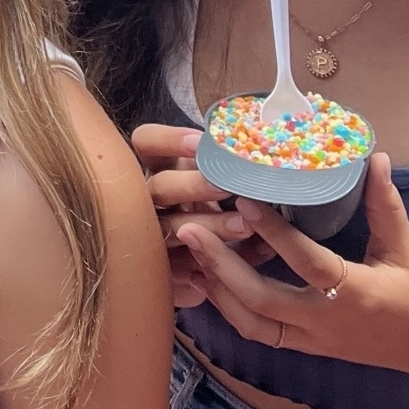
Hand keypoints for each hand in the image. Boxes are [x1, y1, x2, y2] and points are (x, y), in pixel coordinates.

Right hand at [132, 123, 269, 307]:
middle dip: (192, 185)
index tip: (200, 142)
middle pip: (159, 187)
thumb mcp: (214, 179)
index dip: (168, 140)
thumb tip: (263, 156)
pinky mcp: (166, 267)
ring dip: (208, 225)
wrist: (202, 259)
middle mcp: (148, 198)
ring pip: (171, 228)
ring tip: (244, 226)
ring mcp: (154, 234)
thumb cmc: (218, 204)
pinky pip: (184, 267)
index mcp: (159, 166)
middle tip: (226, 186)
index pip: (146, 142)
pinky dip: (215, 263)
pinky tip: (249, 257)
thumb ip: (226, 168)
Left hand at [179, 153, 408, 380]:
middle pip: (261, 300)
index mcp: (357, 294)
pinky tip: (209, 279)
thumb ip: (385, 204)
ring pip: (251, 322)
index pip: (306, 262)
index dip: (271, 233)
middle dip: (220, 265)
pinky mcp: (307, 347)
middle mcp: (327, 323)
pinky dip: (230, 308)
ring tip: (188, 251)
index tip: (241, 200)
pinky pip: (259, 333)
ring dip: (217, 288)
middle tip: (187, 228)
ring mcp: (314, 340)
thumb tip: (375, 156)